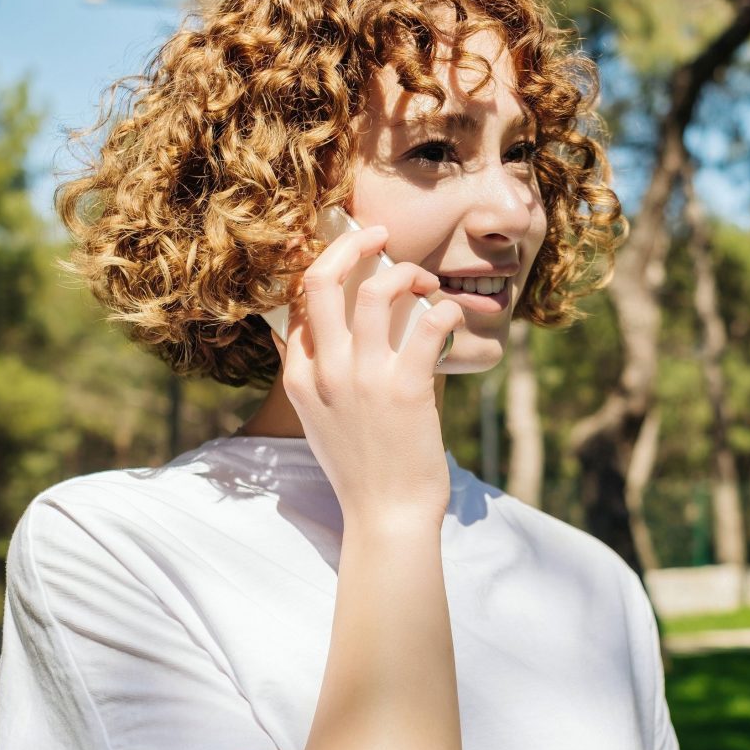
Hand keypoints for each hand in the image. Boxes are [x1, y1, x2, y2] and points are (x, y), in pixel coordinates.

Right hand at [272, 224, 464, 523]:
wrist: (386, 516)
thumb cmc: (362, 468)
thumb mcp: (321, 420)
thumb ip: (319, 376)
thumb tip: (336, 330)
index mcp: (301, 379)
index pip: (299, 303)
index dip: (328, 271)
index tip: (354, 261)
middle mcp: (326, 372)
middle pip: (322, 280)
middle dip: (352, 243)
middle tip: (379, 233)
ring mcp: (364, 379)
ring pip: (375, 293)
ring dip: (404, 273)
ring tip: (423, 279)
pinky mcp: (406, 389)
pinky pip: (426, 325)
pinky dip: (443, 309)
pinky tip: (450, 313)